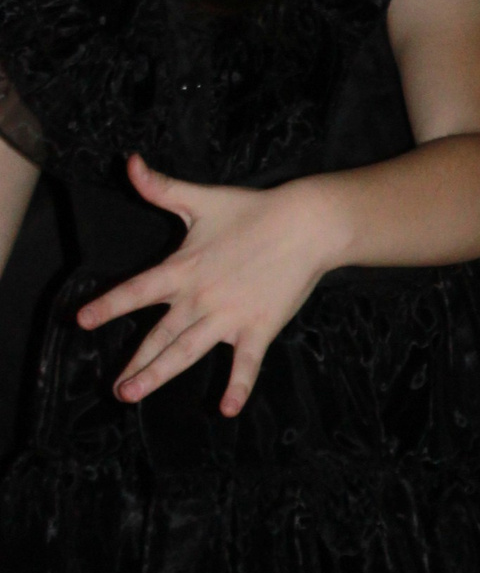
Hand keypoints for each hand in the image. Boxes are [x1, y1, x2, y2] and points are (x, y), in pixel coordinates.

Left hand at [75, 154, 336, 415]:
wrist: (305, 225)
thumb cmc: (253, 211)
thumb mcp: (201, 198)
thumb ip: (161, 187)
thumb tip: (130, 162)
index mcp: (183, 269)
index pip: (137, 290)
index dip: (108, 305)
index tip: (81, 321)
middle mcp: (200, 298)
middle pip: (159, 336)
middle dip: (135, 363)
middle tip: (116, 389)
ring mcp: (229, 316)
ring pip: (187, 352)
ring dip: (159, 375)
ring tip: (134, 395)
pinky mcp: (259, 327)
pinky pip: (246, 364)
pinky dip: (238, 387)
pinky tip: (227, 410)